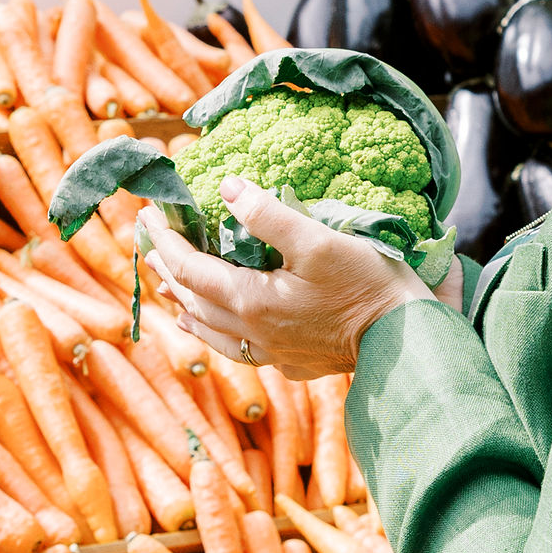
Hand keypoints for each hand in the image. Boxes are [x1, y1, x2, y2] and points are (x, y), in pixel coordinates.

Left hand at [142, 177, 448, 380]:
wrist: (403, 345)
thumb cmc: (367, 287)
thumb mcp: (319, 241)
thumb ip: (270, 215)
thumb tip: (229, 188)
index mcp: (251, 301)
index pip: (191, 268)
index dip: (165, 241)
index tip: (147, 215)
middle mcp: (252, 333)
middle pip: (193, 300)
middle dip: (168, 270)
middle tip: (151, 243)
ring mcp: (271, 353)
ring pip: (210, 331)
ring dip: (185, 306)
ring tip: (168, 289)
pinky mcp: (291, 363)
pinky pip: (236, 349)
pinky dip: (213, 332)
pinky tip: (216, 330)